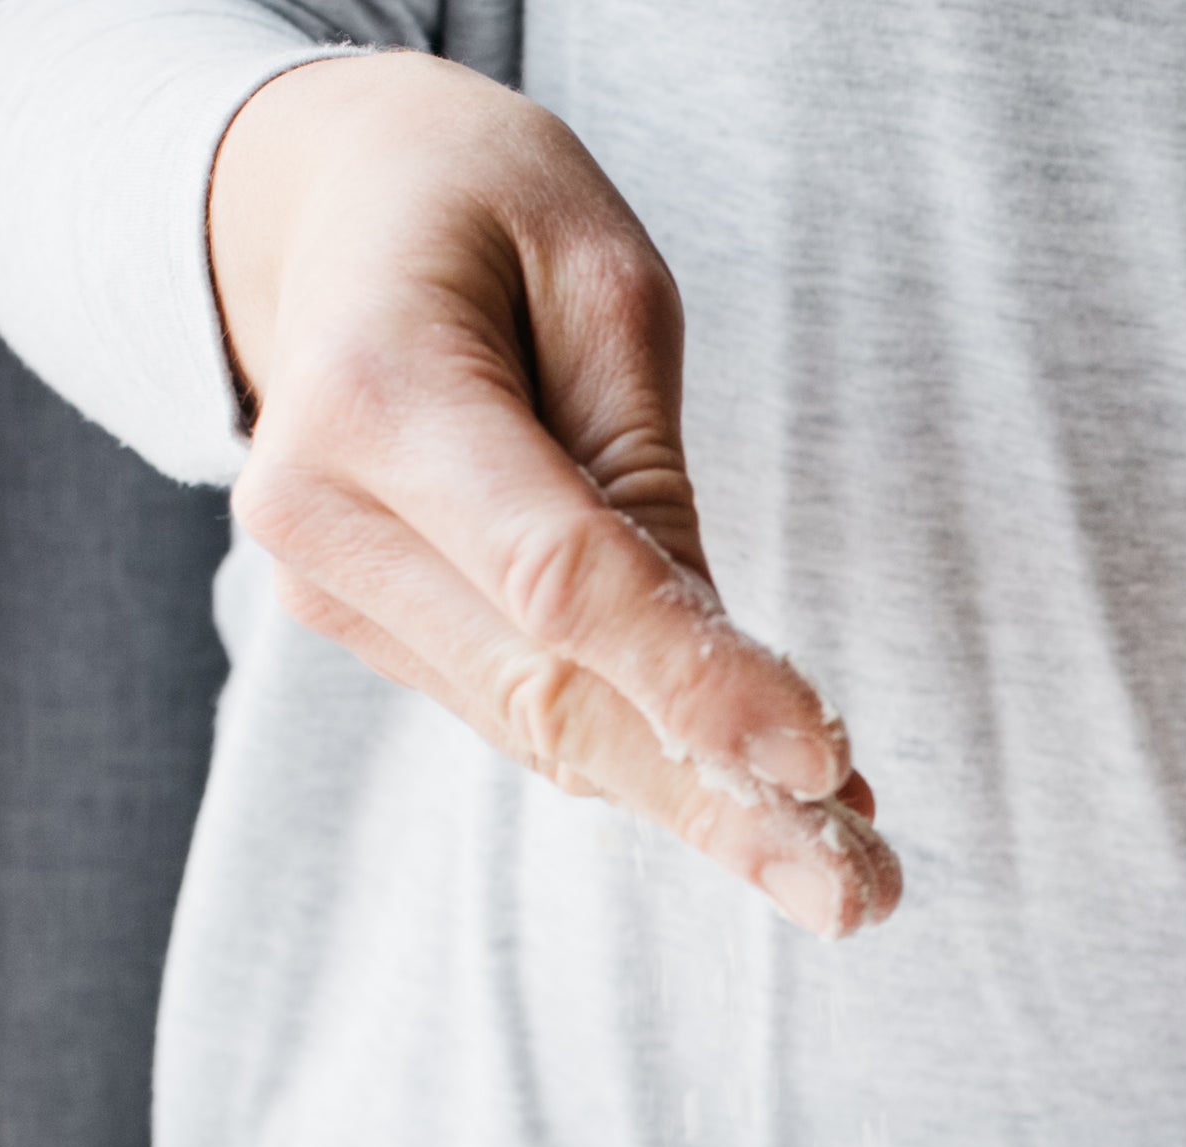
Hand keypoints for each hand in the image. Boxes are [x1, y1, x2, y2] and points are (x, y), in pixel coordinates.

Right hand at [205, 52, 896, 936]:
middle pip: (549, 693)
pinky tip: (764, 801)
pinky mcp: (363, 624)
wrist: (325, 212)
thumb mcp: (603, 280)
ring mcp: (328, 584)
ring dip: (701, 804)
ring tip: (847, 870)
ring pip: (540, 728)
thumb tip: (725, 675)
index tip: (824, 757)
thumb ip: (648, 472)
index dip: (693, 679)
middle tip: (862, 895)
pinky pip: (524, 707)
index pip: (559, 579)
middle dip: (716, 804)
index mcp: (374, 388)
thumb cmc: (486, 212)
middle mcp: (323, 509)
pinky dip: (647, 759)